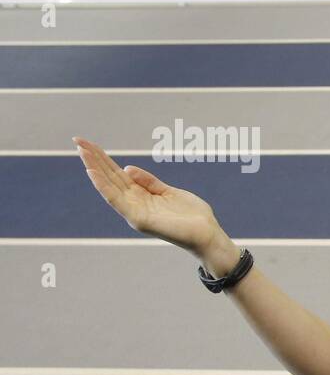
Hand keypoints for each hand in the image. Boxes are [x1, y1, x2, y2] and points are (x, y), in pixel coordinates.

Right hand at [75, 136, 222, 255]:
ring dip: (94, 168)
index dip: (103, 159)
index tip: (89, 144)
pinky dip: (103, 186)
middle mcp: (134, 204)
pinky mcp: (138, 219)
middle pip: (110, 177)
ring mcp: (134, 212)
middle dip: (93, 159)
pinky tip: (92, 172)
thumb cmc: (191, 216)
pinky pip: (117, 200)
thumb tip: (127, 168)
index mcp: (141, 196)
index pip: (117, 174)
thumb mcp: (169, 192)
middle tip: (77, 140)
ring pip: (109, 186)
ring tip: (81, 151)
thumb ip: (149, 182)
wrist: (207, 234)